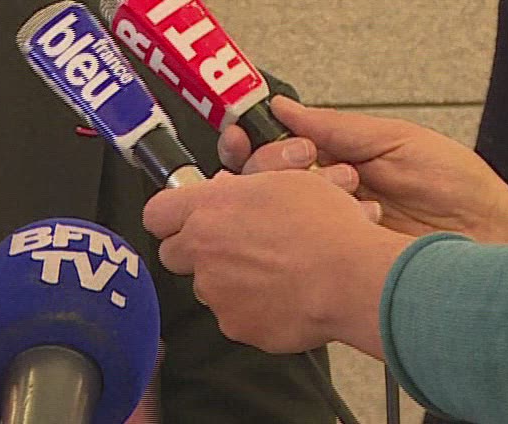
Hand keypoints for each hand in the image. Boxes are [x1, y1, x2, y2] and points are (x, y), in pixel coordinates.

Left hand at [144, 170, 410, 358]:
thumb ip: (242, 187)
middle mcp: (204, 251)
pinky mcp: (236, 326)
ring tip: (272, 272)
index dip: (170, 216)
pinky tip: (282, 296)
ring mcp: (217, 293)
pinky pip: (234, 316)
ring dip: (228, 281)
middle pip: (174, 254)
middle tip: (233, 245)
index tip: (184, 218)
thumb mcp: (286, 181)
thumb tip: (223, 189)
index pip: (157, 213)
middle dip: (197, 251)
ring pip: (208, 287)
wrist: (351, 276)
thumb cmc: (327, 225)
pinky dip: (252, 309)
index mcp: (211, 208)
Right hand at [222, 98, 507, 239]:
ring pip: (280, 216)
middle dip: (270, 170)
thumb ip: (336, 127)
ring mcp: (331, 229)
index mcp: (337, 158)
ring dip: (299, 200)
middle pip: (266, 184)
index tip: (242, 136)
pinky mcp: (341, 261)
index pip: (277, 149)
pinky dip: (311, 237)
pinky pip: (306, 250)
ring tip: (350, 192)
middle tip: (303, 162)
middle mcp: (327, 194)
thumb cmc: (453, 182)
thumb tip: (283, 107)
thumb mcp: (395, 139)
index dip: (255, 143)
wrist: (490, 232)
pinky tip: (337, 227)